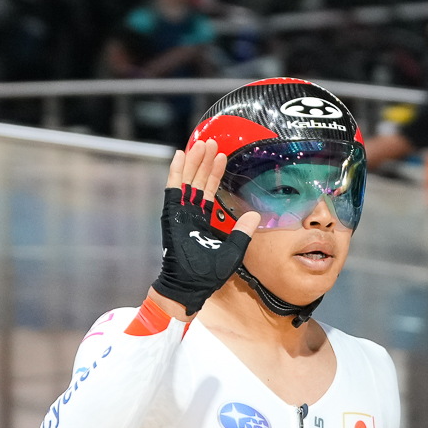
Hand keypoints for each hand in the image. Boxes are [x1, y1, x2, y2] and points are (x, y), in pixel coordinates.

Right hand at [150, 141, 259, 315]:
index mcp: (202, 220)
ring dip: (194, 161)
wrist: (189, 286)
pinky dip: (177, 172)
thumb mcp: (233, 251)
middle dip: (205, 161)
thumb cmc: (207, 274)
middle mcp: (190, 213)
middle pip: (198, 181)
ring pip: (187, 180)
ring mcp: (180, 213)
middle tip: (212, 141)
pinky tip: (181, 155)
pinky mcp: (172, 215)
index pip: (208, 190)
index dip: (215, 173)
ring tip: (201, 143)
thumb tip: (256, 216)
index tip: (222, 156)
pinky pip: (173, 189)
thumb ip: (242, 232)